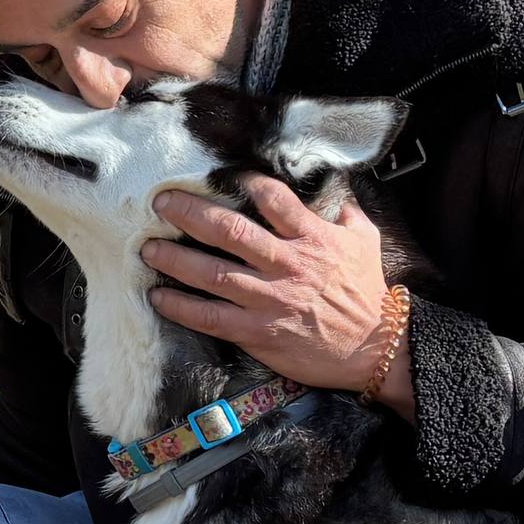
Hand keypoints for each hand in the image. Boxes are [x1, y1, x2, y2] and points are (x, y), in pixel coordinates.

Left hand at [140, 175, 414, 418]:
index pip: (275, 200)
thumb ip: (345, 212)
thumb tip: (332, 188)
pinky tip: (158, 296)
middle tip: (161, 201)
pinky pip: (211, 317)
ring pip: (212, 274)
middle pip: (231, 232)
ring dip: (175, 258)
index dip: (246, 183)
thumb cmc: (367, 292)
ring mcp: (270, 300)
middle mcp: (287, 265)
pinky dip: (181, 306)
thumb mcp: (364, 241)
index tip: (218, 174)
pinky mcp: (258, 332)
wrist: (375, 348)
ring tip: (148, 248)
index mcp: (312, 238)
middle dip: (190, 213)